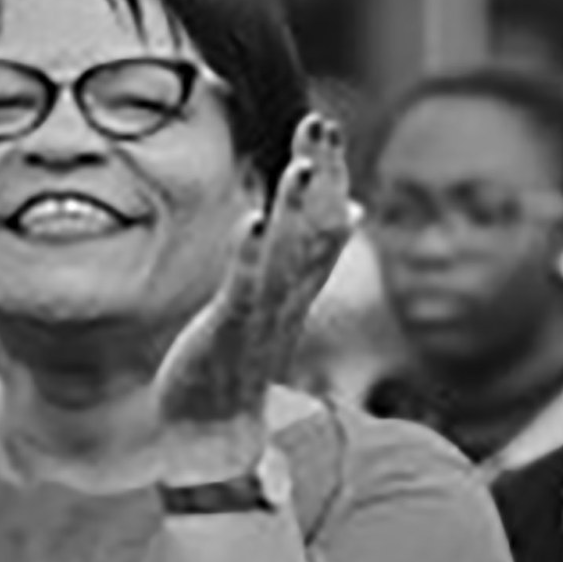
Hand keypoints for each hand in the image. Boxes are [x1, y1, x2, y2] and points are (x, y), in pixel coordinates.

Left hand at [156, 115, 357, 466]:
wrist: (209, 438)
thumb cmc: (235, 363)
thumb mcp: (274, 301)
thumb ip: (308, 255)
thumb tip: (353, 211)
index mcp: (298, 289)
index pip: (327, 223)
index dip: (330, 174)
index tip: (324, 126)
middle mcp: (289, 300)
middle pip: (318, 230)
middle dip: (321, 176)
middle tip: (320, 123)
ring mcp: (262, 318)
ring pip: (289, 256)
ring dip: (297, 209)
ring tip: (301, 164)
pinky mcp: (230, 335)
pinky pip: (246, 291)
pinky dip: (251, 256)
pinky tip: (253, 221)